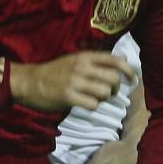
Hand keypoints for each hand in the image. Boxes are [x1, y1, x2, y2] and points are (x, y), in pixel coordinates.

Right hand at [10, 52, 135, 111]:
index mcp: (83, 57)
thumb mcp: (74, 60)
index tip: (133, 79)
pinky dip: (91, 106)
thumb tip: (123, 59)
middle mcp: (81, 67)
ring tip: (93, 98)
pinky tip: (83, 104)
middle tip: (108, 93)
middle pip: (113, 79)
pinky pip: (92, 104)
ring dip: (102, 99)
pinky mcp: (68, 97)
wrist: (28, 82)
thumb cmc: (53, 72)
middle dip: (115, 89)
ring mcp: (74, 82)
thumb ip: (97, 61)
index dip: (128, 70)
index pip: (114, 60)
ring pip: (105, 92)